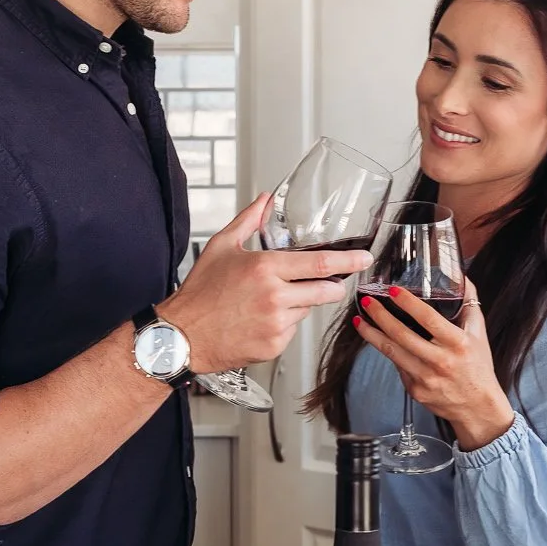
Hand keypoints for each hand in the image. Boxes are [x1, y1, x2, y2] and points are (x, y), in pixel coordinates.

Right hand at [157, 194, 369, 372]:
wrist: (182, 336)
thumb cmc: (199, 292)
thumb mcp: (222, 247)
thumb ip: (249, 220)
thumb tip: (265, 199)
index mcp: (265, 268)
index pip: (319, 264)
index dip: (348, 262)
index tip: (364, 258)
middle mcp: (274, 297)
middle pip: (325, 291)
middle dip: (332, 286)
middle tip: (327, 281)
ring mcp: (276, 324)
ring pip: (308, 310)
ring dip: (300, 303)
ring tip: (270, 301)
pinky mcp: (274, 346)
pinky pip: (293, 330)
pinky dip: (284, 323)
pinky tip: (261, 319)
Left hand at [354, 278, 514, 450]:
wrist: (477, 406)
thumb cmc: (478, 367)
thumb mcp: (479, 334)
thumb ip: (469, 304)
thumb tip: (462, 278)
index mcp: (457, 343)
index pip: (429, 319)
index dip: (408, 303)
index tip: (393, 291)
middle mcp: (440, 361)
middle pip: (402, 335)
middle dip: (380, 316)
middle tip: (367, 302)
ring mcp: (425, 378)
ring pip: (392, 352)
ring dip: (372, 334)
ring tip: (360, 321)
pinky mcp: (415, 390)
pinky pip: (397, 366)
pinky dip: (387, 352)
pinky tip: (378, 340)